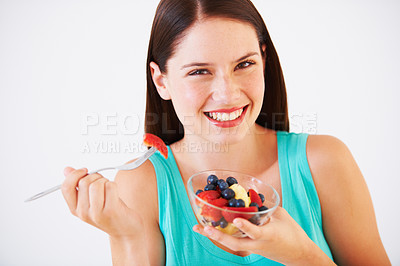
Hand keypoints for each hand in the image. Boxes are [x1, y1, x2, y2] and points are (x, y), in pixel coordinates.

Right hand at [61, 167, 143, 239]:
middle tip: (103, 182)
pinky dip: (114, 185)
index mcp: (75, 209)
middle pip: (84, 182)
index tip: (85, 170)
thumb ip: (78, 185)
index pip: (66, 188)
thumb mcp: (90, 200)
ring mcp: (97, 213)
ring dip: (105, 181)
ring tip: (109, 189)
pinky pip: (110, 186)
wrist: (126, 230)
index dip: (75, 175)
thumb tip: (67, 170)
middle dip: (95, 177)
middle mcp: (83, 213)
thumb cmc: (109, 211)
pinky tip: (115, 194)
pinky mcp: (111, 211)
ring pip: (97, 183)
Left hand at [193, 206, 332, 264]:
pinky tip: (211, 230)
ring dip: (215, 237)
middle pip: (235, 244)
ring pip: (232, 245)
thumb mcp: (282, 216)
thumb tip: (250, 196)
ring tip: (199, 228)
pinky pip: (235, 242)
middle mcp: (258, 244)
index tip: (236, 219)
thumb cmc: (292, 233)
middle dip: (218, 237)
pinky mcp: (252, 249)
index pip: (255, 232)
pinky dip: (223, 236)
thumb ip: (265, 207)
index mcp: (268, 235)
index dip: (246, 226)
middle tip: (202, 228)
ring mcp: (254, 248)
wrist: (298, 254)